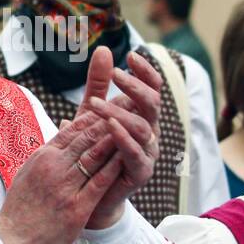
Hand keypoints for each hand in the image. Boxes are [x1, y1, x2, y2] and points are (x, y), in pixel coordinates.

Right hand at [0, 112, 124, 243]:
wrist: (12, 242)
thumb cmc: (20, 210)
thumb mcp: (29, 173)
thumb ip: (47, 154)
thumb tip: (61, 136)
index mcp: (43, 156)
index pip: (73, 129)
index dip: (94, 115)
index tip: (111, 104)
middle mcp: (54, 167)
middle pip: (87, 137)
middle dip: (110, 119)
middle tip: (130, 106)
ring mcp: (65, 186)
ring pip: (94, 155)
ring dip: (115, 138)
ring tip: (133, 125)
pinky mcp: (76, 207)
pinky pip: (99, 182)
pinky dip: (114, 167)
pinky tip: (128, 157)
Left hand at [79, 51, 162, 228]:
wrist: (91, 194)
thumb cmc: (93, 150)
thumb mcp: (91, 113)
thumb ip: (99, 84)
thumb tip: (104, 49)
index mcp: (142, 116)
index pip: (153, 89)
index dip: (145, 72)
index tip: (131, 55)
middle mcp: (150, 132)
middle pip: (153, 104)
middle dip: (135, 87)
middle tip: (116, 74)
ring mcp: (148, 152)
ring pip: (143, 127)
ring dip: (120, 112)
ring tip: (96, 104)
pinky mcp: (140, 172)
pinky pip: (135, 152)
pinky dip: (122, 137)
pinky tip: (108, 125)